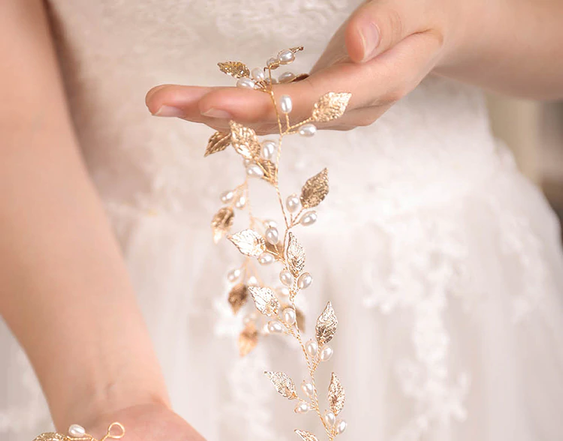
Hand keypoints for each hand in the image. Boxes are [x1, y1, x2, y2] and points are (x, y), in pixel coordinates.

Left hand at [145, 0, 469, 132]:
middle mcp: (346, 113)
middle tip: (159, 101)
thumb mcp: (418, 8)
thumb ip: (388, 25)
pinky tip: (197, 104)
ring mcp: (331, 115)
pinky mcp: (320, 106)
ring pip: (268, 123)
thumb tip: (354, 47)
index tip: (212, 103)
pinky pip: (272, 114)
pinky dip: (233, 110)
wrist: (439, 32)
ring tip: (162, 101)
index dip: (261, 108)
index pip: (310, 105)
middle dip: (216, 112)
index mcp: (374, 91)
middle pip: (276, 121)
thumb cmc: (428, 12)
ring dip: (213, 114)